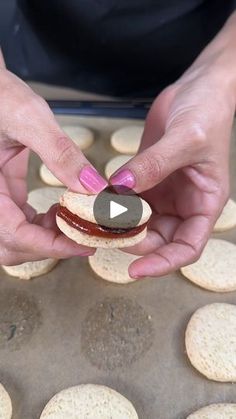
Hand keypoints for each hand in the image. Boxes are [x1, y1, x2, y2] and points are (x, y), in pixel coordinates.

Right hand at [0, 68, 106, 264]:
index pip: (13, 234)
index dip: (51, 246)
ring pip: (17, 237)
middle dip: (49, 246)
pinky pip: (20, 220)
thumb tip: (94, 188)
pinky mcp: (4, 192)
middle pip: (12, 246)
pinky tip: (63, 207)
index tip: (86, 244)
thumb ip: (61, 153)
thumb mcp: (29, 117)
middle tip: (85, 235)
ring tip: (76, 218)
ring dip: (47, 237)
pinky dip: (44, 223)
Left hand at [110, 64, 234, 277]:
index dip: (164, 263)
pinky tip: (96, 203)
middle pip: (159, 239)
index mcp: (205, 202)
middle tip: (106, 236)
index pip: (188, 246)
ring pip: (141, 223)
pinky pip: (128, 201)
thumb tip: (121, 189)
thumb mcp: (186, 138)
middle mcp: (185, 204)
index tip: (137, 269)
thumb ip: (155, 165)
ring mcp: (165, 193)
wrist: (198, 88)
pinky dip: (113, 205)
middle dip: (134, 242)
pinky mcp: (147, 179)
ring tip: (96, 223)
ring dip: (120, 226)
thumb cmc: (207, 112)